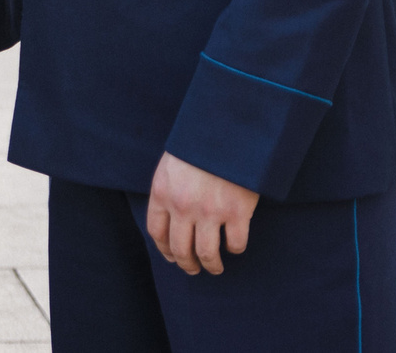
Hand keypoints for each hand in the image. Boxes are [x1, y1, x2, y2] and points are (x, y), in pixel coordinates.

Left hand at [145, 152, 258, 275]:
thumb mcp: (173, 160)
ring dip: (211, 265)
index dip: (164, 249)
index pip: (157, 231)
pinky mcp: (238, 211)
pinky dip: (235, 249)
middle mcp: (183, 206)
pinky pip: (235, 243)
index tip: (171, 256)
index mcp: (163, 192)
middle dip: (186, 264)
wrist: (229, 126)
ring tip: (215, 268)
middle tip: (193, 269)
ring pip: (206, 253)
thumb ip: (169, 187)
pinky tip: (234, 246)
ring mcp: (210, 211)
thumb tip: (171, 215)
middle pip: (180, 248)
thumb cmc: (200, 141)